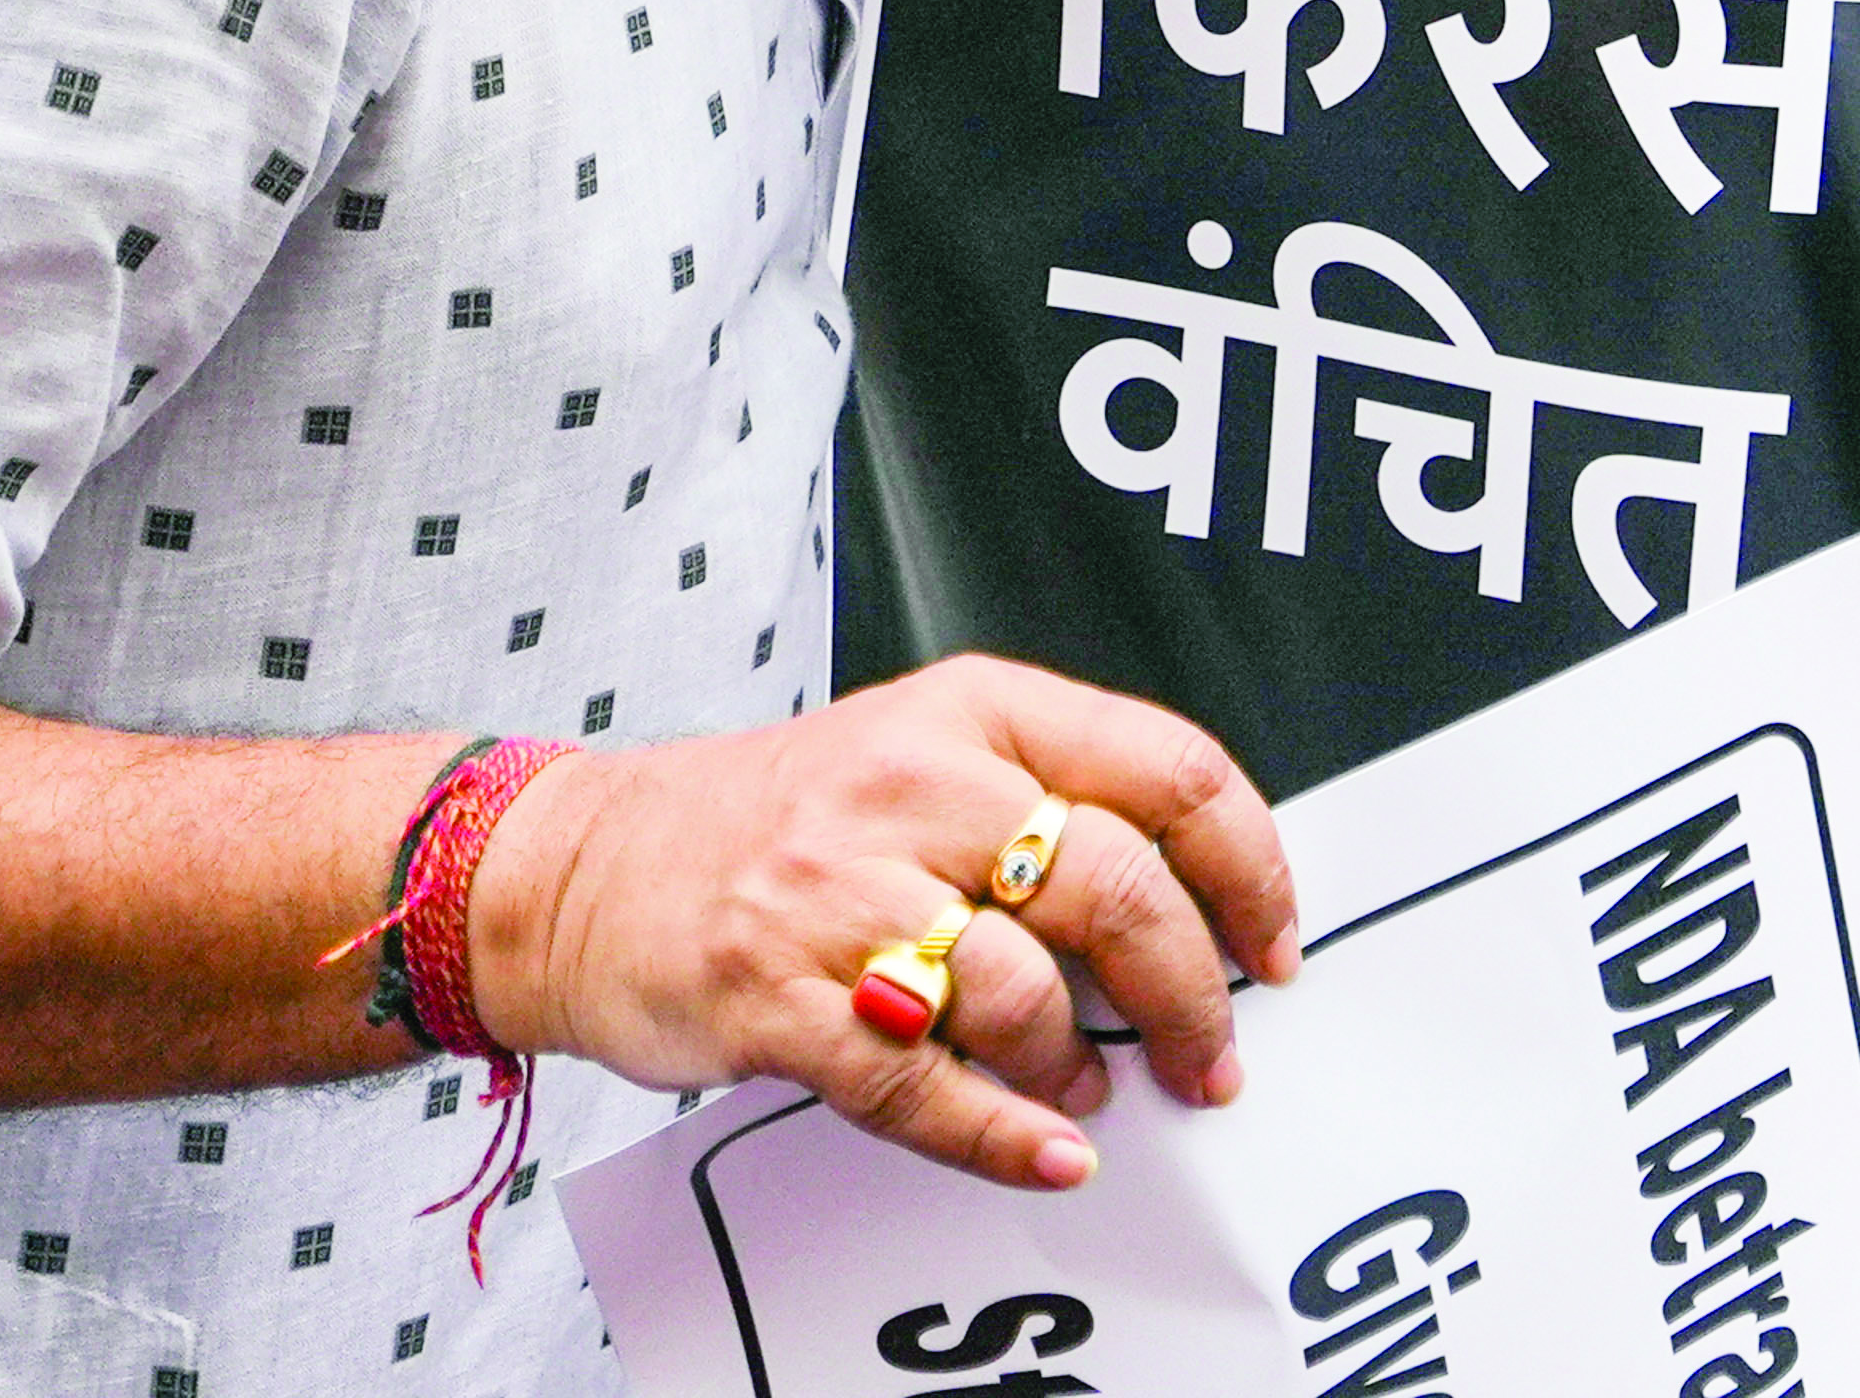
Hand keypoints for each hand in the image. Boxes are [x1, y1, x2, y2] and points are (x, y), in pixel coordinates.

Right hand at [466, 656, 1300, 1192]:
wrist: (584, 865)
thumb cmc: (778, 817)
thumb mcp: (924, 748)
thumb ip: (1051, 797)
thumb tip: (1201, 899)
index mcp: (974, 709)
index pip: (1170, 769)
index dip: (1251, 869)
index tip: (1275, 944)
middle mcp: (914, 782)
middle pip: (1116, 885)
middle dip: (1192, 992)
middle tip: (1214, 1053)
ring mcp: (839, 889)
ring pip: (1027, 987)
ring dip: (1085, 1065)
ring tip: (1089, 1088)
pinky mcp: (779, 996)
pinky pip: (924, 1086)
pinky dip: (1006, 1136)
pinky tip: (1050, 1151)